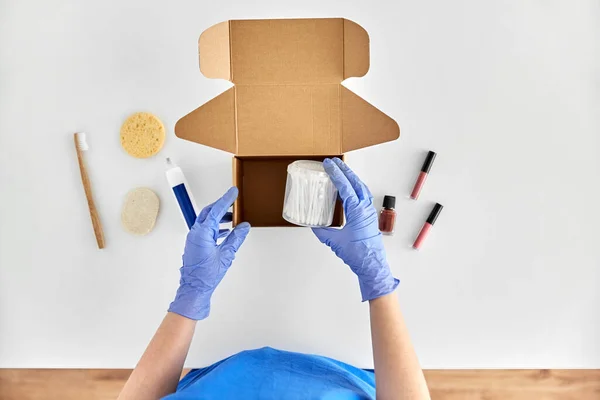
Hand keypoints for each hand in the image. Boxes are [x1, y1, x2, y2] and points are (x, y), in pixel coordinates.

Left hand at [168, 187, 250, 319]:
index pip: (215, 210)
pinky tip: (225, 232)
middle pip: (208, 213)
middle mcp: (195, 234)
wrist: (194, 291)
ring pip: (206, 221)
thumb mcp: (226, 255)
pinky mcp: (195, 246)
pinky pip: (205, 230)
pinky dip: (215, 227)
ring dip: (218, 217)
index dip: (226, 200)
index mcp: (202, 233)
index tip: (233, 192)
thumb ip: (235, 238)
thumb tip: (243, 227)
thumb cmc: (205, 276)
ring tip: (232, 218)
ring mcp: (194, 240)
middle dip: (221, 206)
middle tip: (232, 202)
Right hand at [312, 158, 398, 300]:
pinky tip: (347, 191)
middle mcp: (365, 208)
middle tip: (334, 162)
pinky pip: (362, 197)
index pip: (346, 186)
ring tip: (341, 171)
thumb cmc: (358, 255)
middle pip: (356, 183)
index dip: (336, 174)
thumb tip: (314, 226)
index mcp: (357, 211)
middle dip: (344, 171)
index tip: (329, 164)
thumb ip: (323, 233)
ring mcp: (369, 212)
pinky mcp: (369, 218)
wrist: (372, 266)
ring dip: (351, 178)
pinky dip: (354, 189)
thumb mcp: (336, 242)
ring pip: (361, 189)